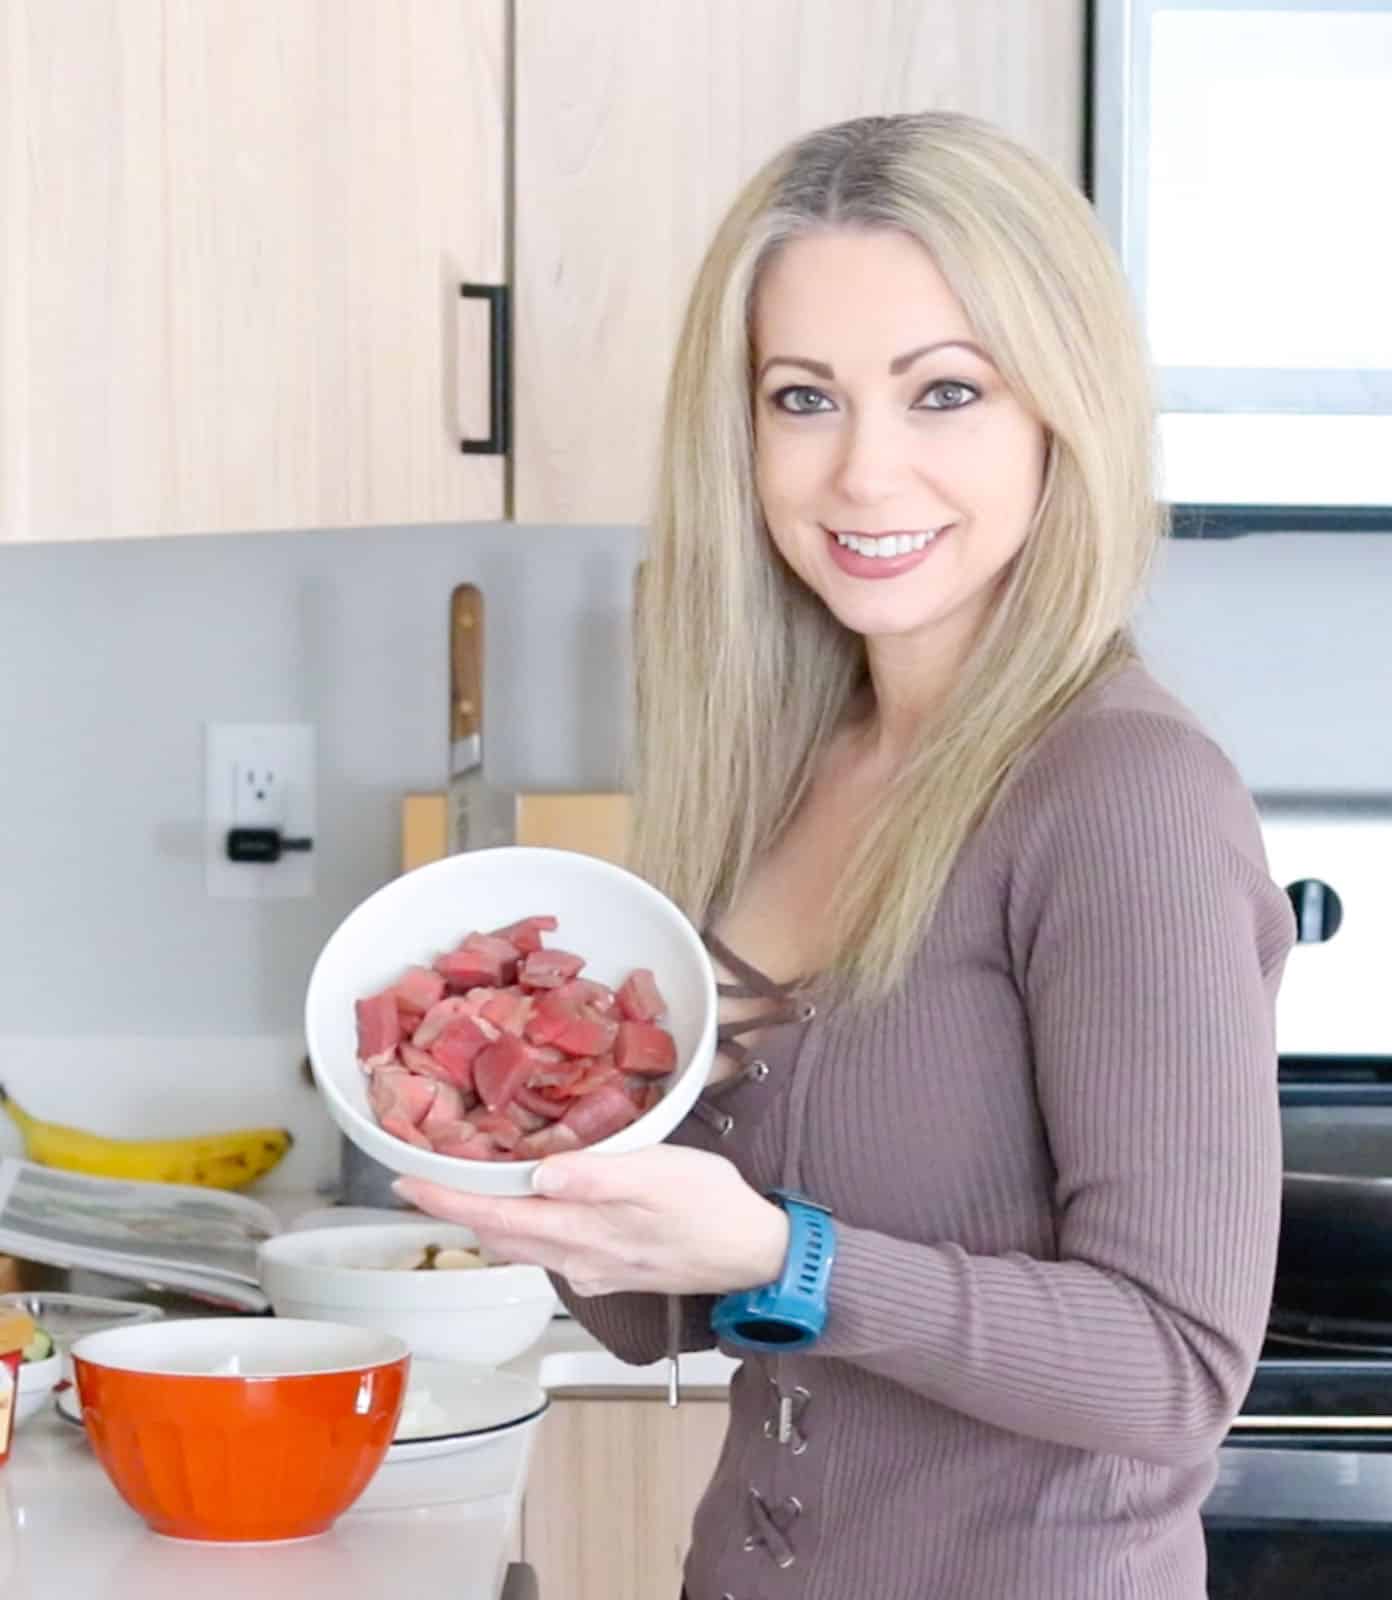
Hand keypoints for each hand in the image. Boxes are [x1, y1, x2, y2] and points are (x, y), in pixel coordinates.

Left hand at [392, 1145, 789, 1297]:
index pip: (493, 1214)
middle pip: (497, 1235)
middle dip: (454, 1208)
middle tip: (420, 1176)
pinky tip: (530, 1205)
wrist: (755, 1254)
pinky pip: (549, 1249)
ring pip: (520, 1245)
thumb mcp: (661, 1175)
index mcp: (581, 1229)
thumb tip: (540, 1174)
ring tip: (462, 1187)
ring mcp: (592, 1268)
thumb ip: (598, 1176)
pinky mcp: (610, 1267)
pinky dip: (523, 1227)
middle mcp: (576, 1257)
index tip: (402, 1180)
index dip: (444, 1198)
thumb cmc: (712, 1206)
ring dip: (485, 1219)